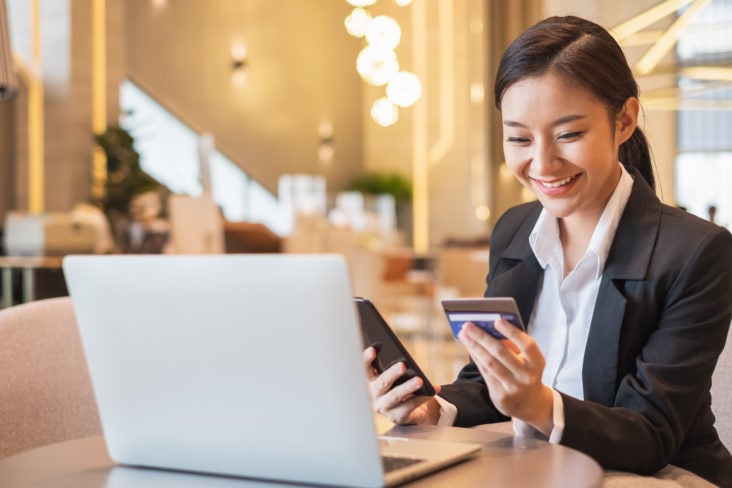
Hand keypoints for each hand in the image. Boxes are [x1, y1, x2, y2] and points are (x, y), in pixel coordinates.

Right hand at [362, 347, 441, 424]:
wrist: (410, 410)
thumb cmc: (401, 386)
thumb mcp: (396, 376)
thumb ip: (396, 368)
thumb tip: (406, 361)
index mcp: (371, 380)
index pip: (366, 368)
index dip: (367, 359)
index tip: (372, 350)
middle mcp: (374, 394)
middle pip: (382, 382)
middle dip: (392, 373)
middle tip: (402, 365)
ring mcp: (384, 407)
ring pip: (395, 395)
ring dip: (407, 387)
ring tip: (419, 380)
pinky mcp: (395, 417)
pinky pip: (409, 406)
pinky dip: (421, 398)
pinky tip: (430, 392)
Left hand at [458, 320, 553, 434]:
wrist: (530, 403)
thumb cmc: (524, 371)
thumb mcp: (526, 359)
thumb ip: (512, 345)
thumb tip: (488, 327)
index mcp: (537, 362)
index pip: (527, 345)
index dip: (512, 332)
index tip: (497, 320)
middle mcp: (527, 376)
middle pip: (501, 353)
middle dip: (482, 337)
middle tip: (468, 325)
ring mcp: (514, 387)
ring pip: (490, 363)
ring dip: (474, 346)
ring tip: (464, 334)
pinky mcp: (502, 396)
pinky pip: (485, 372)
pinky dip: (476, 357)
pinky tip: (469, 347)